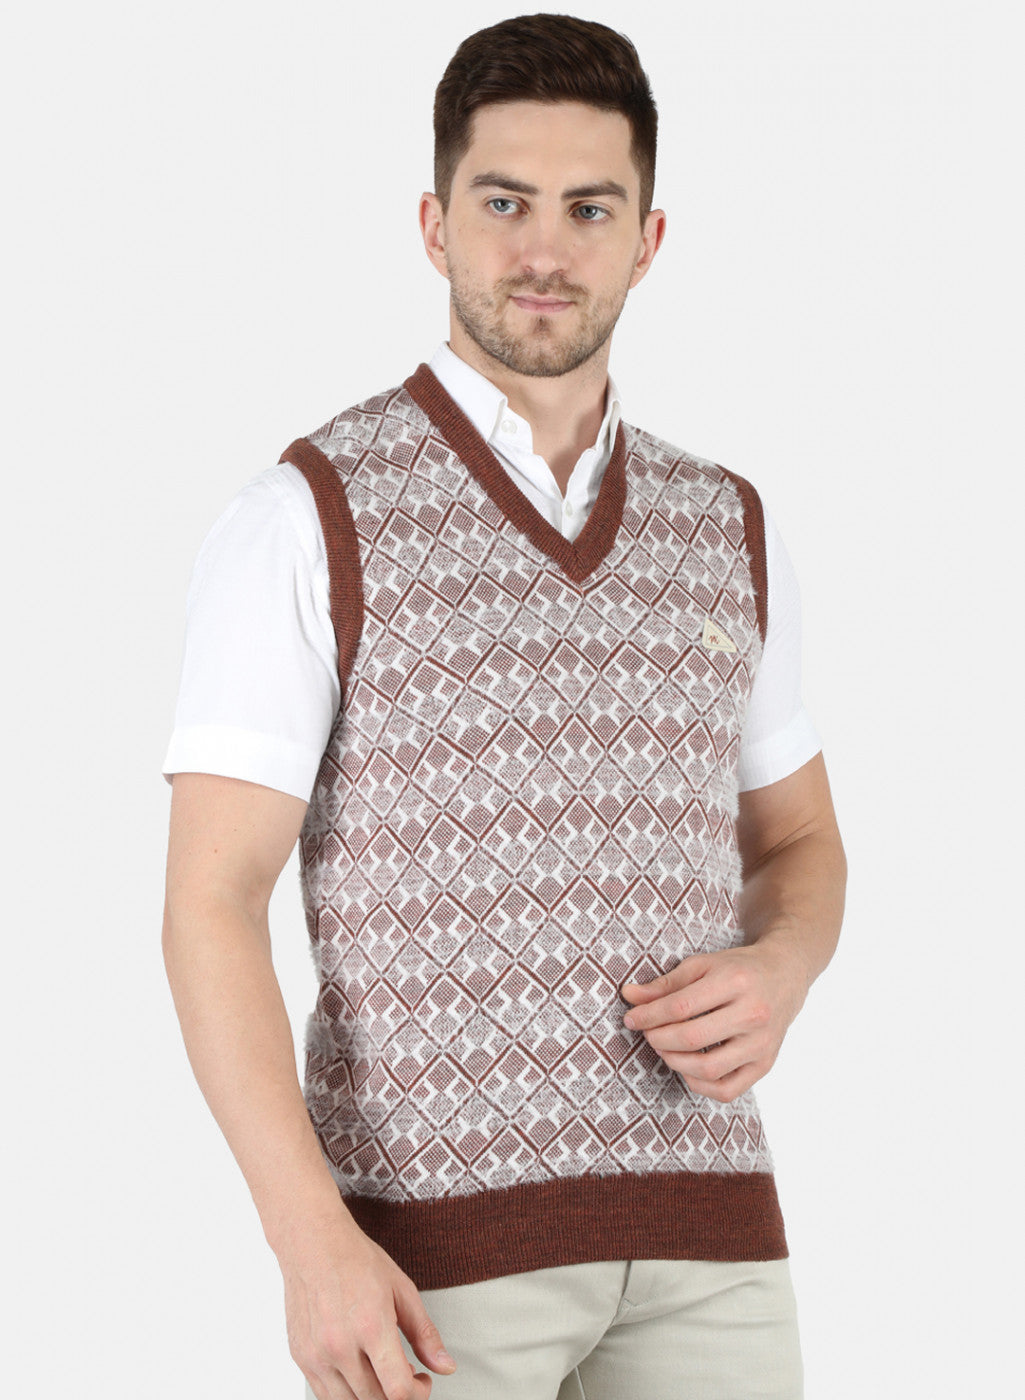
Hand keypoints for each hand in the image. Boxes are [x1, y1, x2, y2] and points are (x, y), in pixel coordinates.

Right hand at [281, 1217, 456, 1399]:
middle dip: (399, 1394)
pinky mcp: (301, 1358)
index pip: (397, 1390)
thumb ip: (424, 1333)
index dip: (418, 1393)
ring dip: (374, 1396)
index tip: (422, 1380)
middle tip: (407, 1373)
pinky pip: (326, 1396)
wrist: (313, 1244)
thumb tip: (445, 1366)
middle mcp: (340, 1346)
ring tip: (382, 1371)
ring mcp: (317, 1356)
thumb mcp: (402, 1290)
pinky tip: (360, 1371)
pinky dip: (349, 1393)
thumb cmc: (356, 1261)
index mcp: (371, 1326)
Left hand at [620, 943, 808, 1103]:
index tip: (631, 1018)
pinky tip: (687, 1068)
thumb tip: (629, 996)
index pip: (681, 1006)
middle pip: (692, 1038)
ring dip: (675, 1062)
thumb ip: (665, 984)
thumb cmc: (738, 969)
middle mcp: (753, 1014)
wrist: (785, 975)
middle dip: (659, 1038)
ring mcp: (762, 1043)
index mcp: (735, 981)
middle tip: (648, 1033)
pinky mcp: (766, 1064)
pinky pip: (728, 1090)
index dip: (649, 1015)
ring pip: (709, 1069)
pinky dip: (700, 1084)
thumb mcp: (702, 965)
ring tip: (664, 1048)